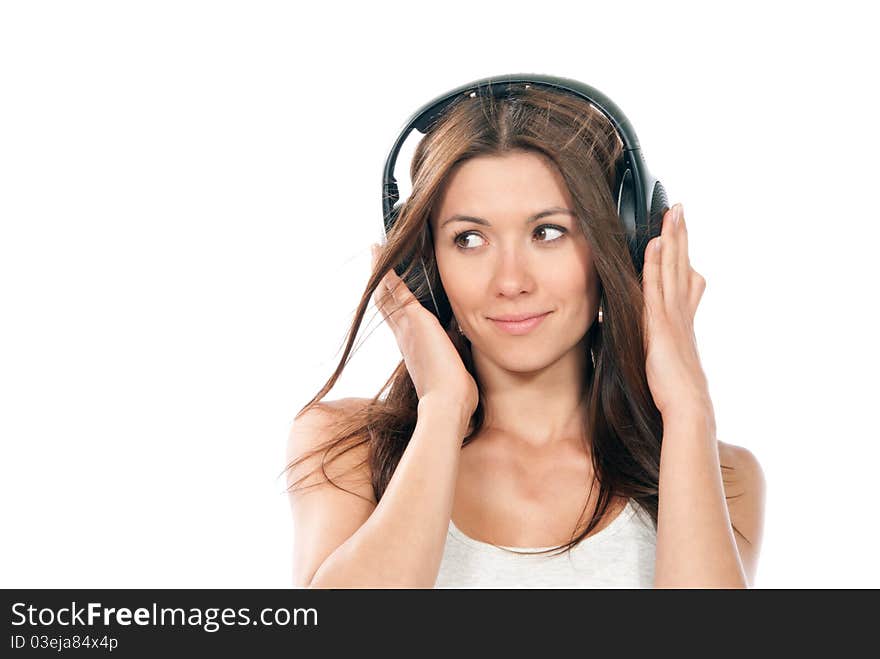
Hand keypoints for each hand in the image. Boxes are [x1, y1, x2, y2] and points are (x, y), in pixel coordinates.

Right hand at [370, 244, 478, 419]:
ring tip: (376, 251)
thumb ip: (456, 353)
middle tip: (376, 262)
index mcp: (414, 348)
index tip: (389, 290)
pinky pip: (395, 289)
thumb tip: (466, 347)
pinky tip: (381, 254)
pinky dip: (387, 272)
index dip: (393, 304)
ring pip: (387, 294)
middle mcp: (405, 336)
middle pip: (386, 304)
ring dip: (381, 272)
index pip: (399, 320)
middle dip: (381, 284)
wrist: (447, 402)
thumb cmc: (454, 394)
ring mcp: (407, 327)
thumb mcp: (455, 368)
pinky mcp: (414, 319)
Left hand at [641, 204, 711, 417]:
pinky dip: (657, 264)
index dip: (682, 254)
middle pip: (682, 265)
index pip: (684, 278)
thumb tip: (649, 334)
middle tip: (679, 208)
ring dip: (672, 239)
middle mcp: (681, 312)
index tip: (678, 232)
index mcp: (682, 319)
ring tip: (672, 213)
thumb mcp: (666, 359)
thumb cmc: (673, 391)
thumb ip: (658, 341)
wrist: (686, 407)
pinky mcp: (662, 324)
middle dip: (680, 236)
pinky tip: (655, 244)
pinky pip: (658, 287)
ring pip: (673, 269)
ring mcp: (674, 316)